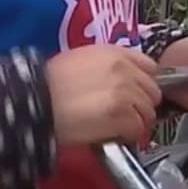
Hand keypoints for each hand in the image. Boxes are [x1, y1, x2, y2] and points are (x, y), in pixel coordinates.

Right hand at [44, 45, 160, 145]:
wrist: (35, 101)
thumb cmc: (48, 83)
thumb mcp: (80, 60)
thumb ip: (108, 66)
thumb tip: (123, 80)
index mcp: (114, 53)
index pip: (149, 66)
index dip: (143, 83)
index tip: (137, 93)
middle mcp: (124, 69)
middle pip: (152, 91)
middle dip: (142, 105)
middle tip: (129, 115)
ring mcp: (125, 93)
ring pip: (148, 112)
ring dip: (137, 122)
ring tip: (121, 128)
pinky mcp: (121, 116)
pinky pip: (137, 129)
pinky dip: (129, 136)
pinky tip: (116, 136)